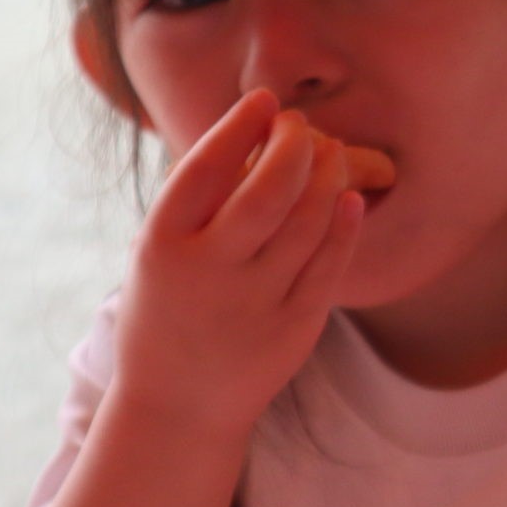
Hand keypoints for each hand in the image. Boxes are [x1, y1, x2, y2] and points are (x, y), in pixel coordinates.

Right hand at [110, 89, 364, 434]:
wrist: (178, 406)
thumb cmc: (169, 311)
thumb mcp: (158, 255)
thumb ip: (197, 205)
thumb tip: (251, 134)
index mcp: (162, 245)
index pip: (206, 168)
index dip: (239, 126)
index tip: (264, 100)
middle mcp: (210, 271)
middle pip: (268, 189)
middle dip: (294, 144)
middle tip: (302, 125)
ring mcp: (256, 301)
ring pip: (308, 221)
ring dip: (328, 175)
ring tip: (331, 151)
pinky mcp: (296, 326)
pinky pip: (330, 264)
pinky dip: (343, 224)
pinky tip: (348, 196)